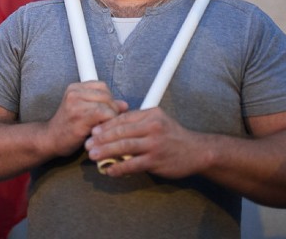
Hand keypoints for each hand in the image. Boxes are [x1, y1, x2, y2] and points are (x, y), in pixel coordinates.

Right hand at [44, 81, 127, 157]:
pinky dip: (107, 123)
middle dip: (113, 109)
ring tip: (104, 128)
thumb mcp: (83, 110)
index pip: (102, 86)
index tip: (108, 111)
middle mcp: (74, 93)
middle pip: (106, 95)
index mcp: (74, 88)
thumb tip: (124, 105)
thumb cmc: (68, 127)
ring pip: (107, 105)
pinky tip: (101, 131)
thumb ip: (102, 105)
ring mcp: (76, 104)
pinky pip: (104, 115)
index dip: (109, 99)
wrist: (50, 139)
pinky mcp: (79, 117)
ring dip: (111, 118)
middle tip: (108, 122)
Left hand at [85, 108, 208, 177]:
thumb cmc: (174, 137)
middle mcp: (152, 127)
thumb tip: (114, 127)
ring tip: (93, 155)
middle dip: (101, 138)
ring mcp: (154, 144)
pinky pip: (132, 164)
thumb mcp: (159, 121)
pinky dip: (119, 167)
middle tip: (88, 144)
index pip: (123, 118)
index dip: (106, 125)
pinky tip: (109, 170)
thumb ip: (139, 122)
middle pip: (121, 131)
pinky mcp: (156, 160)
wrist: (197, 152)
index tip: (93, 131)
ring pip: (124, 147)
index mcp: (151, 114)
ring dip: (106, 151)